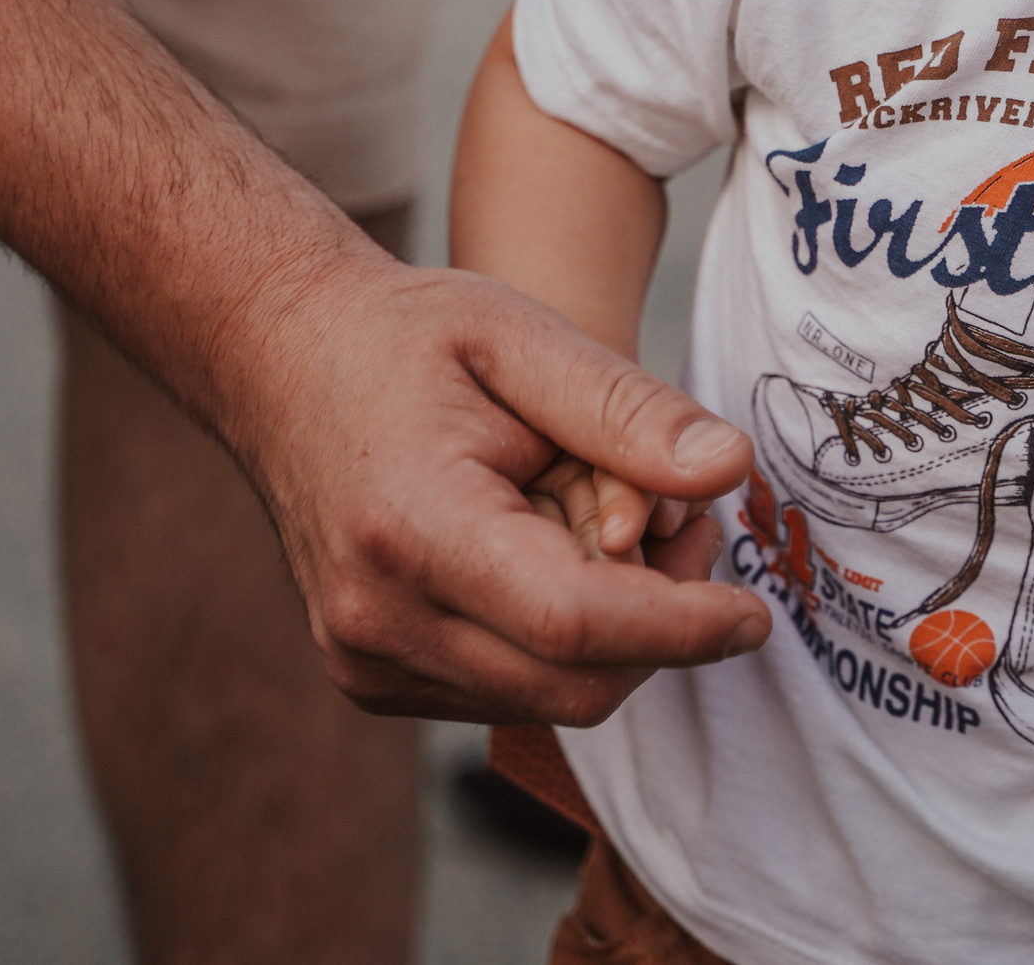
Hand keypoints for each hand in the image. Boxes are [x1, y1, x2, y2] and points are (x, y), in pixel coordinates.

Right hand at [217, 248, 771, 725]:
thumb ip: (627, 408)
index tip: (754, 612)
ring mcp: (367, 660)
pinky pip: (508, 692)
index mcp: (411, 527)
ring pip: (549, 698)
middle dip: (663, 628)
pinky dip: (561, 643)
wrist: (278, 358)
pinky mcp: (372, 677)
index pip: (575, 622)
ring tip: (616, 524)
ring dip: (616, 636)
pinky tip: (555, 555)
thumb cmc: (401, 336)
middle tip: (690, 532)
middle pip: (575, 681)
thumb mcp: (521, 335)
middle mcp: (377, 617)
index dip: (682, 627)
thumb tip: (729, 470)